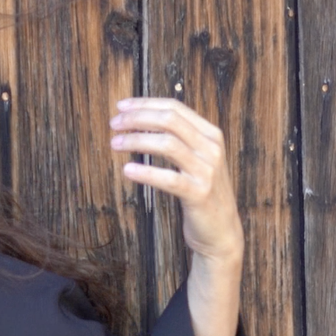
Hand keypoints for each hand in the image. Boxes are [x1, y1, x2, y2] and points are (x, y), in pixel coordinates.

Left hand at [110, 98, 241, 264]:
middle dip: (138, 118)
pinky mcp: (199, 195)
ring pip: (168, 144)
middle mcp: (211, 149)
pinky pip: (169, 179)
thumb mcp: (197, 160)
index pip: (175, 108)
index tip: (121, 107)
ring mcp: (207, 171)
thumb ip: (180, 140)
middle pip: (170, 120)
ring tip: (115, 143)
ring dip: (137, 141)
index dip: (145, 104)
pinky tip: (127, 170)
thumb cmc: (201, 194)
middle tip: (114, 124)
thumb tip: (143, 121)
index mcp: (210, 135)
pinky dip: (146, 173)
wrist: (221, 231)